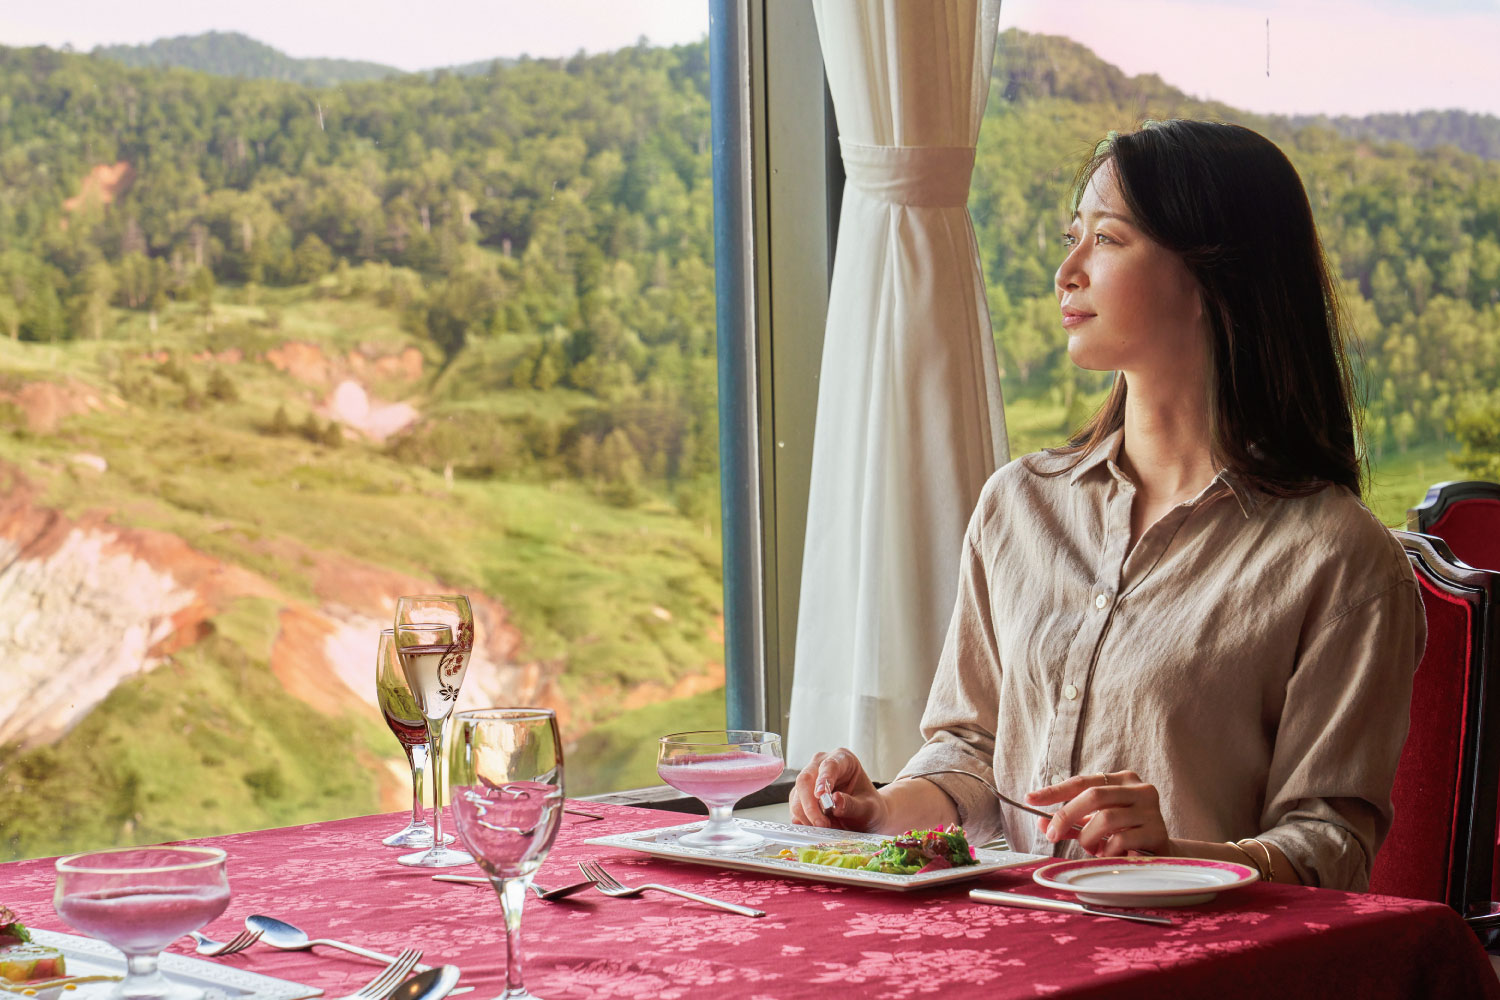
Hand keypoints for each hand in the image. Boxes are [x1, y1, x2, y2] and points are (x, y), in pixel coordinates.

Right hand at [788, 748, 887, 830]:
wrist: (865, 818)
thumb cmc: (869, 808)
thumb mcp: (868, 808)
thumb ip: (853, 805)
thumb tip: (835, 801)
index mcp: (843, 759)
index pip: (829, 765)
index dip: (823, 779)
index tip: (821, 795)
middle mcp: (821, 765)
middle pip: (805, 780)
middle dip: (811, 805)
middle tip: (822, 825)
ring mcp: (809, 781)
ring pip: (796, 797)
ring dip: (808, 817)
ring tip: (828, 828)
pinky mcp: (800, 797)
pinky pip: (795, 809)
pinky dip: (804, 822)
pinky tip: (819, 829)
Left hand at [1025, 770, 1169, 857]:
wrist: (1161, 854)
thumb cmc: (1124, 835)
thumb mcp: (1094, 825)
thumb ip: (1070, 823)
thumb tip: (1041, 823)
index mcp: (1121, 780)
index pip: (1082, 781)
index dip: (1054, 791)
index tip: (1030, 799)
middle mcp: (1139, 788)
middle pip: (1093, 795)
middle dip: (1066, 815)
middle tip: (1052, 834)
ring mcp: (1151, 809)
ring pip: (1107, 818)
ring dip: (1089, 837)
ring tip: (1090, 847)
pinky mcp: (1158, 831)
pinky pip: (1122, 840)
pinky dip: (1108, 850)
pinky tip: (1109, 854)